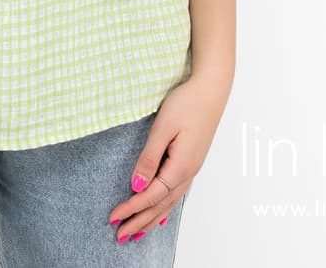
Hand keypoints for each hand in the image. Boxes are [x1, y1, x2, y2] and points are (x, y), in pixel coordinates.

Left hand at [107, 73, 231, 242]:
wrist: (211, 89)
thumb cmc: (187, 103)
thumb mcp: (163, 127)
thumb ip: (149, 157)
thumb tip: (137, 185)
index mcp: (180, 167)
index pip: (151, 196)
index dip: (131, 209)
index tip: (113, 218)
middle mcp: (188, 173)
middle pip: (161, 206)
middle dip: (140, 222)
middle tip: (120, 237)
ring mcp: (192, 168)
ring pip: (169, 202)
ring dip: (152, 219)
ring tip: (137, 234)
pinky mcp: (191, 161)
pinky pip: (176, 193)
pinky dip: (165, 208)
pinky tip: (162, 214)